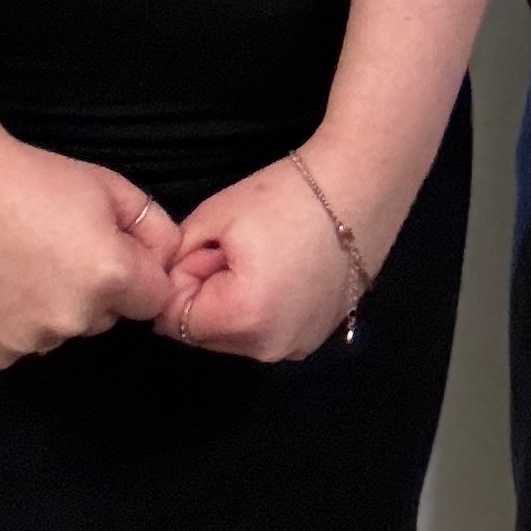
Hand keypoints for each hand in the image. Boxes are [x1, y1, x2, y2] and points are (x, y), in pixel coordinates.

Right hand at [0, 135, 177, 368]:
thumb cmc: (29, 176)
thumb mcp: (106, 184)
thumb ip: (151, 225)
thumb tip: (168, 256)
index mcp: (110, 278)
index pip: (152, 299)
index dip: (137, 273)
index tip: (110, 249)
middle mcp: (73, 319)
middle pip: (105, 317)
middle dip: (95, 291)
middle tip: (57, 248)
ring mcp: (27, 342)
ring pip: (60, 331)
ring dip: (52, 308)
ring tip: (20, 261)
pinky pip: (19, 343)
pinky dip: (13, 321)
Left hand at [163, 145, 382, 363]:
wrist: (360, 183)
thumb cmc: (287, 194)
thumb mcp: (214, 217)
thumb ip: (177, 260)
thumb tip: (169, 285)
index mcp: (242, 318)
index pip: (176, 320)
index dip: (181, 280)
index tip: (204, 247)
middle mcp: (270, 347)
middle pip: (207, 333)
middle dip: (206, 295)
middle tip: (234, 248)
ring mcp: (298, 346)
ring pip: (238, 335)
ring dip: (234, 304)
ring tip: (263, 256)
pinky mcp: (317, 336)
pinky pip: (269, 331)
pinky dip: (264, 308)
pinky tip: (284, 269)